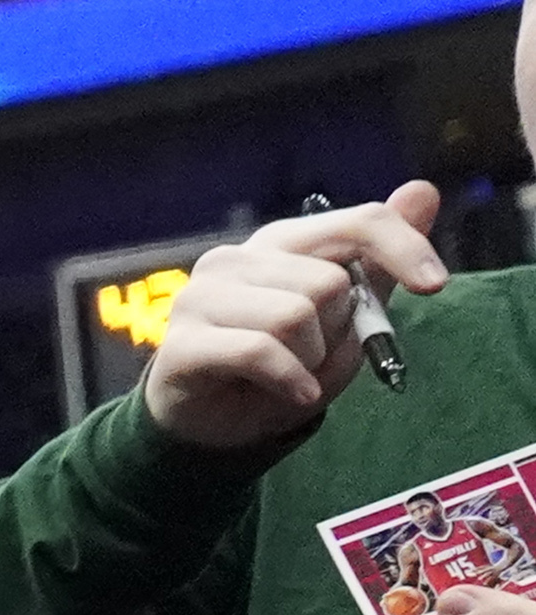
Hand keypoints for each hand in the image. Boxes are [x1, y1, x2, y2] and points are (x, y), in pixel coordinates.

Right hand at [141, 185, 449, 454]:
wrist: (217, 426)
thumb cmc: (283, 367)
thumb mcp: (346, 318)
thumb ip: (380, 260)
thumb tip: (424, 188)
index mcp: (281, 244)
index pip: (357, 223)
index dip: (402, 249)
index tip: (434, 286)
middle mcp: (234, 259)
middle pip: (328, 283)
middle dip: (336, 332)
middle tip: (314, 357)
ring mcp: (199, 298)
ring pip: (294, 317)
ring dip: (309, 362)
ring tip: (292, 377)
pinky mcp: (180, 343)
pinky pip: (258, 351)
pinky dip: (288, 380)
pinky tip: (293, 395)